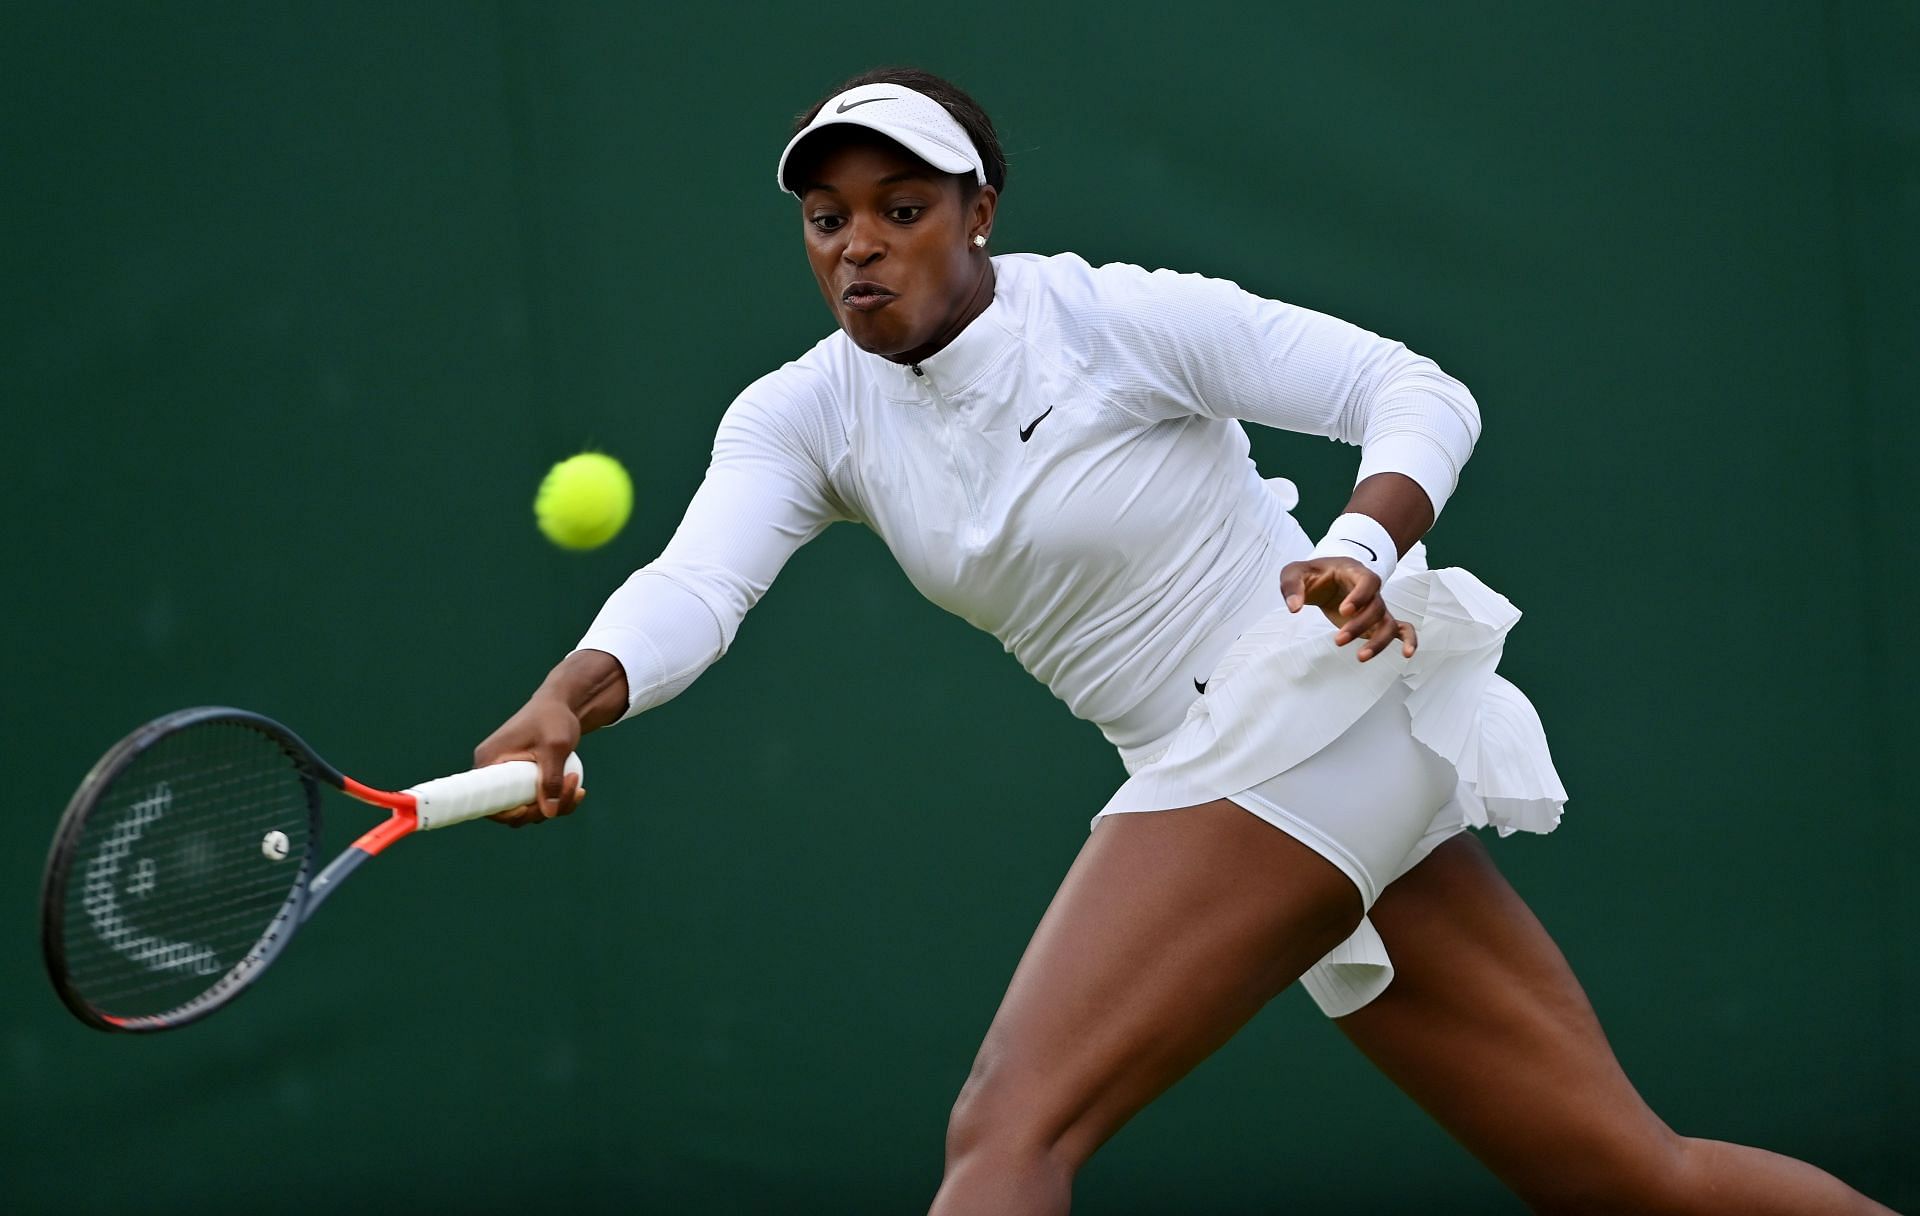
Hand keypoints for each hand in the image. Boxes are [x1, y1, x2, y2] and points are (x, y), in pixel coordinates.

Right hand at [473, 695, 586, 827]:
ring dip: (554, 805)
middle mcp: (492, 770)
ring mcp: (507, 776)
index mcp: (489, 760)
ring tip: (578, 785)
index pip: (485, 800)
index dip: (504, 814)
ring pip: (526, 807)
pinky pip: (534, 799)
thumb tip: (548, 813)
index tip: (529, 809)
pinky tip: (578, 789)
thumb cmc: (553, 718)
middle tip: (571, 790)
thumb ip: (551, 778)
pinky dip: (556, 800)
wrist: (561, 705)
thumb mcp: (555, 747)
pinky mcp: (521, 778)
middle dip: (541, 809)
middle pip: (509, 809)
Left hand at [1280, 556, 1416, 661]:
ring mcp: (1376, 606)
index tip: (1344, 610)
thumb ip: (1291, 587)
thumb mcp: (1293, 573)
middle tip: (1338, 640)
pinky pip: (1401, 628)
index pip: (1368, 581)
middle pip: (1377, 607)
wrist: (1323, 578)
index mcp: (1354, 572)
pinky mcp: (1376, 621)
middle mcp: (1370, 590)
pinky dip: (1409, 639)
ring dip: (1378, 641)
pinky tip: (1408, 654)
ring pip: (1388, 623)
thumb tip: (1294, 608)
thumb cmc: (1311, 574)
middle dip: (1360, 626)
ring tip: (1360, 657)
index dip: (1360, 596)